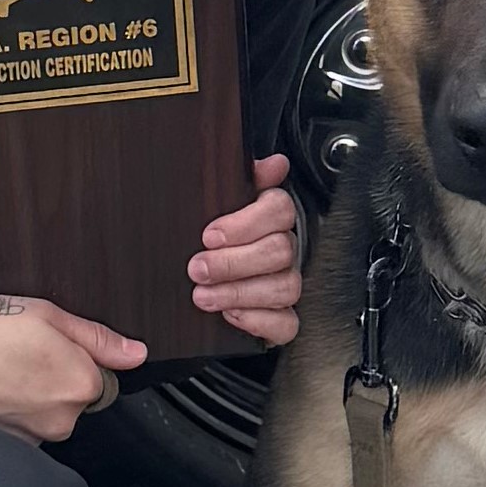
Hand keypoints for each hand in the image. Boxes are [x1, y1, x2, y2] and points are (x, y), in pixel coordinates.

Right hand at [0, 293, 144, 441]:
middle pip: (73, 396)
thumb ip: (96, 338)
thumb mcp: (42, 313)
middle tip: (14, 349)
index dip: (71, 352)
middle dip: (52, 375)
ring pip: (47, 411)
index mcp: (80, 384)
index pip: (99, 373)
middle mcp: (63, 420)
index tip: (40, 340)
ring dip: (30, 392)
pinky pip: (22, 424)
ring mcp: (34, 438)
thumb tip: (137, 354)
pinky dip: (9, 408)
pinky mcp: (7, 447)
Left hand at [187, 154, 305, 345]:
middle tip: (198, 268)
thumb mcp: (215, 207)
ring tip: (203, 295)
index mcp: (272, 219)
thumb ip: (240, 181)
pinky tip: (230, 315)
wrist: (200, 289)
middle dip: (234, 262)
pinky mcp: (283, 319)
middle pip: (280, 250)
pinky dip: (258, 320)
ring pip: (284, 287)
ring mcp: (286, 285)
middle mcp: (285, 251)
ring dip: (239, 292)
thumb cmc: (211, 244)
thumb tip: (271, 163)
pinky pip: (287, 323)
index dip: (246, 223)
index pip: (279, 210)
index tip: (210, 235)